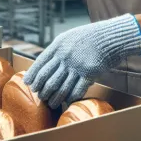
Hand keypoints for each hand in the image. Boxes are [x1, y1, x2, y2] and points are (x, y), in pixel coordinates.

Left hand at [23, 14, 140, 107]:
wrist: (111, 36)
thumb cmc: (90, 36)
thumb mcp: (70, 37)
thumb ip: (58, 49)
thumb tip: (47, 63)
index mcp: (58, 45)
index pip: (40, 63)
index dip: (33, 75)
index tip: (29, 84)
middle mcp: (65, 56)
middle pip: (48, 78)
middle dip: (42, 90)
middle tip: (40, 97)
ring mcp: (77, 65)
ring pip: (61, 87)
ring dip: (55, 98)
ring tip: (52, 104)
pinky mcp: (89, 73)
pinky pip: (77, 90)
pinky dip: (71, 98)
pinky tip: (68, 102)